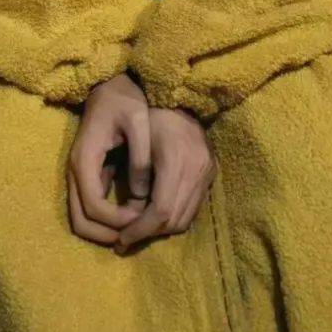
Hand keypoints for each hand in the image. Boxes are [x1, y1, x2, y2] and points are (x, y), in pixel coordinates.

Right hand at [66, 72, 153, 246]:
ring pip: (82, 219)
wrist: (109, 82)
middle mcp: (76, 171)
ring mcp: (79, 175)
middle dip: (108, 234)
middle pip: (81, 222)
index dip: (117, 220)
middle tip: (137, 233)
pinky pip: (90, 209)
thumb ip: (140, 156)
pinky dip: (106, 221)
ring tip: (136, 227)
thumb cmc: (124, 98)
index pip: (94, 206)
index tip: (142, 216)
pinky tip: (131, 216)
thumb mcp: (137, 120)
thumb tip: (142, 195)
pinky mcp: (88, 175)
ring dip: (106, 231)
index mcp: (85, 159)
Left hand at [111, 105, 216, 253]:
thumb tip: (126, 216)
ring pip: (185, 218)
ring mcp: (207, 171)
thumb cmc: (147, 113)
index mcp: (176, 159)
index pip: (159, 211)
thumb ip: (132, 179)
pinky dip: (174, 216)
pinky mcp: (211, 172)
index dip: (139, 229)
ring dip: (162, 229)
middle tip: (125, 239)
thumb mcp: (134, 142)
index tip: (120, 239)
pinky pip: (193, 207)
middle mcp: (197, 168)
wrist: (175, 92)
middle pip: (174, 220)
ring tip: (139, 229)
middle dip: (148, 233)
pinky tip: (156, 214)